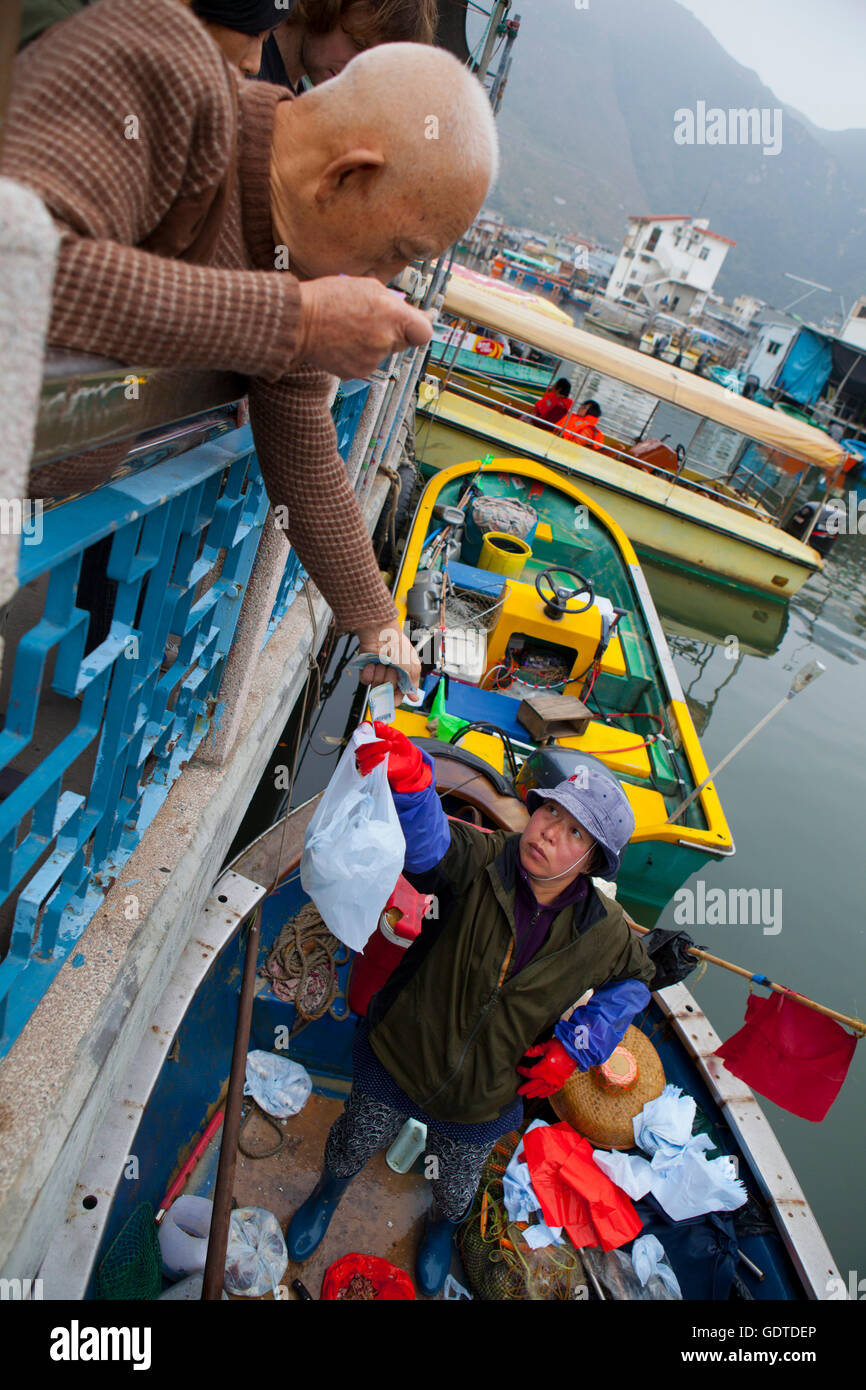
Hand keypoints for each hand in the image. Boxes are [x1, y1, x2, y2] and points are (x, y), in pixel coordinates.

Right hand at [296, 277, 432, 379]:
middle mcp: (386, 339)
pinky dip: (359, 354)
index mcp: (393, 315)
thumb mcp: (366, 285)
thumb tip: (405, 310)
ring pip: (383, 353)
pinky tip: (344, 341)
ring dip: (374, 343)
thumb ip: (391, 301)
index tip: (417, 324)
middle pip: (403, 342)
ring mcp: (373, 358)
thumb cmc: (328, 298)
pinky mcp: (359, 371)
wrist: (299, 321)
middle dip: (393, 332)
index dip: (420, 327)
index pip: (424, 332)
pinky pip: (367, 363)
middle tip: (373, 320)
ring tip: (351, 328)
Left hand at [354, 622, 420, 703]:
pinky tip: (373, 663)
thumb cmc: (398, 646)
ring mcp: (378, 672)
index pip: (398, 695)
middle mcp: (390, 674)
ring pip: (376, 686)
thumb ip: (412, 685)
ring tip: (383, 662)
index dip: (396, 698)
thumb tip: (415, 697)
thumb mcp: (413, 667)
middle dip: (390, 680)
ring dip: (380, 674)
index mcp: (403, 675)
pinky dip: (369, 672)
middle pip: (387, 691)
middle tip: (392, 668)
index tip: (393, 699)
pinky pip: (365, 680)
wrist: (381, 633)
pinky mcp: (366, 669)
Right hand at [356, 721, 430, 792]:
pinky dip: (372, 761)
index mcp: (370, 737)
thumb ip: (384, 730)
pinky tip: (381, 756)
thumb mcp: (395, 735)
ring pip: (361, 755)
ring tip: (388, 744)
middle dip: (369, 740)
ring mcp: (367, 759)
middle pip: (359, 744)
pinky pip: (365, 767)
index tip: (367, 726)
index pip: (359, 732)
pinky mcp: (370, 770)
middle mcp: (366, 748)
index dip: (361, 729)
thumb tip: (375, 724)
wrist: (409, 761)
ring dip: (373, 749)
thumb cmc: (400, 747)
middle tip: (383, 739)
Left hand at [516, 1039, 575, 1097]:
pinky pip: (552, 1090)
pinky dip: (546, 1093)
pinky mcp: (562, 1081)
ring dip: (534, 1093)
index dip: (523, 1071)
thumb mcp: (545, 1046)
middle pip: (534, 1085)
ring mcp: (556, 1081)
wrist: (576, 1050)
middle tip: (518, 1092)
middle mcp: (549, 1077)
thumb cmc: (560, 1046)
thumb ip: (533, 1051)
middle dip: (526, 1088)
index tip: (518, 1069)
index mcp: (544, 1068)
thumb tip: (523, 1053)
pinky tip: (541, 1095)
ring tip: (528, 1096)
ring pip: (542, 1090)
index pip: (530, 1073)